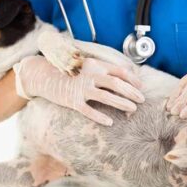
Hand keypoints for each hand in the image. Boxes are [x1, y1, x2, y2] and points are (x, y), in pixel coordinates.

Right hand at [13, 55, 144, 125]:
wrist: (45, 76)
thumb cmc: (69, 72)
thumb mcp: (87, 66)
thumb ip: (102, 70)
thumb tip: (124, 77)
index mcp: (95, 65)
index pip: (119, 71)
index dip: (133, 79)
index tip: (141, 87)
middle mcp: (89, 75)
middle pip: (116, 84)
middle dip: (132, 92)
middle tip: (141, 100)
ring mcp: (81, 88)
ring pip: (106, 97)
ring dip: (122, 103)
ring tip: (132, 109)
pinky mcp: (73, 101)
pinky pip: (89, 111)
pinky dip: (100, 117)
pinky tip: (110, 122)